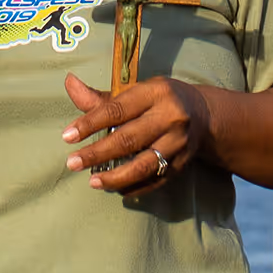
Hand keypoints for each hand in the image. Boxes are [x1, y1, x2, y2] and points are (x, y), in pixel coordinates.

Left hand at [63, 73, 211, 194]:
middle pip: (128, 139)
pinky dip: (134, 187)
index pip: (117, 109)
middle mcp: (170, 117)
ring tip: (92, 181)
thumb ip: (101, 96)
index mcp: (155, 92)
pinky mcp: (183, 163)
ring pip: (143, 164)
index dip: (90, 123)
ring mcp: (179, 143)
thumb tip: (69, 83)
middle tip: (72, 163)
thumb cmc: (159, 100)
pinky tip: (115, 188)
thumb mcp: (136, 91)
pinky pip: (155, 180)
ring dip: (115, 176)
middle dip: (97, 153)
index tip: (67, 136)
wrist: (204, 115)